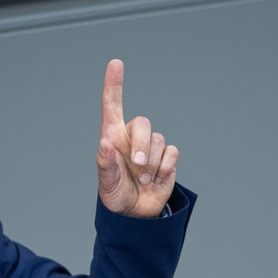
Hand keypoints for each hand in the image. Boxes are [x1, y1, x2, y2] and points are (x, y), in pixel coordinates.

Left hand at [96, 59, 179, 217]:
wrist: (136, 214)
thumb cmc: (115, 195)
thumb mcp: (106, 183)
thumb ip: (105, 163)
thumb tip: (105, 143)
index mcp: (112, 136)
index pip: (112, 105)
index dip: (114, 84)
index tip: (115, 63)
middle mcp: (132, 137)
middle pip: (143, 123)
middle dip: (142, 145)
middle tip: (137, 166)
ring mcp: (150, 147)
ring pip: (158, 141)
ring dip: (152, 164)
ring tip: (144, 181)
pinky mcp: (167, 158)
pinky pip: (172, 153)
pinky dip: (165, 169)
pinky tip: (156, 181)